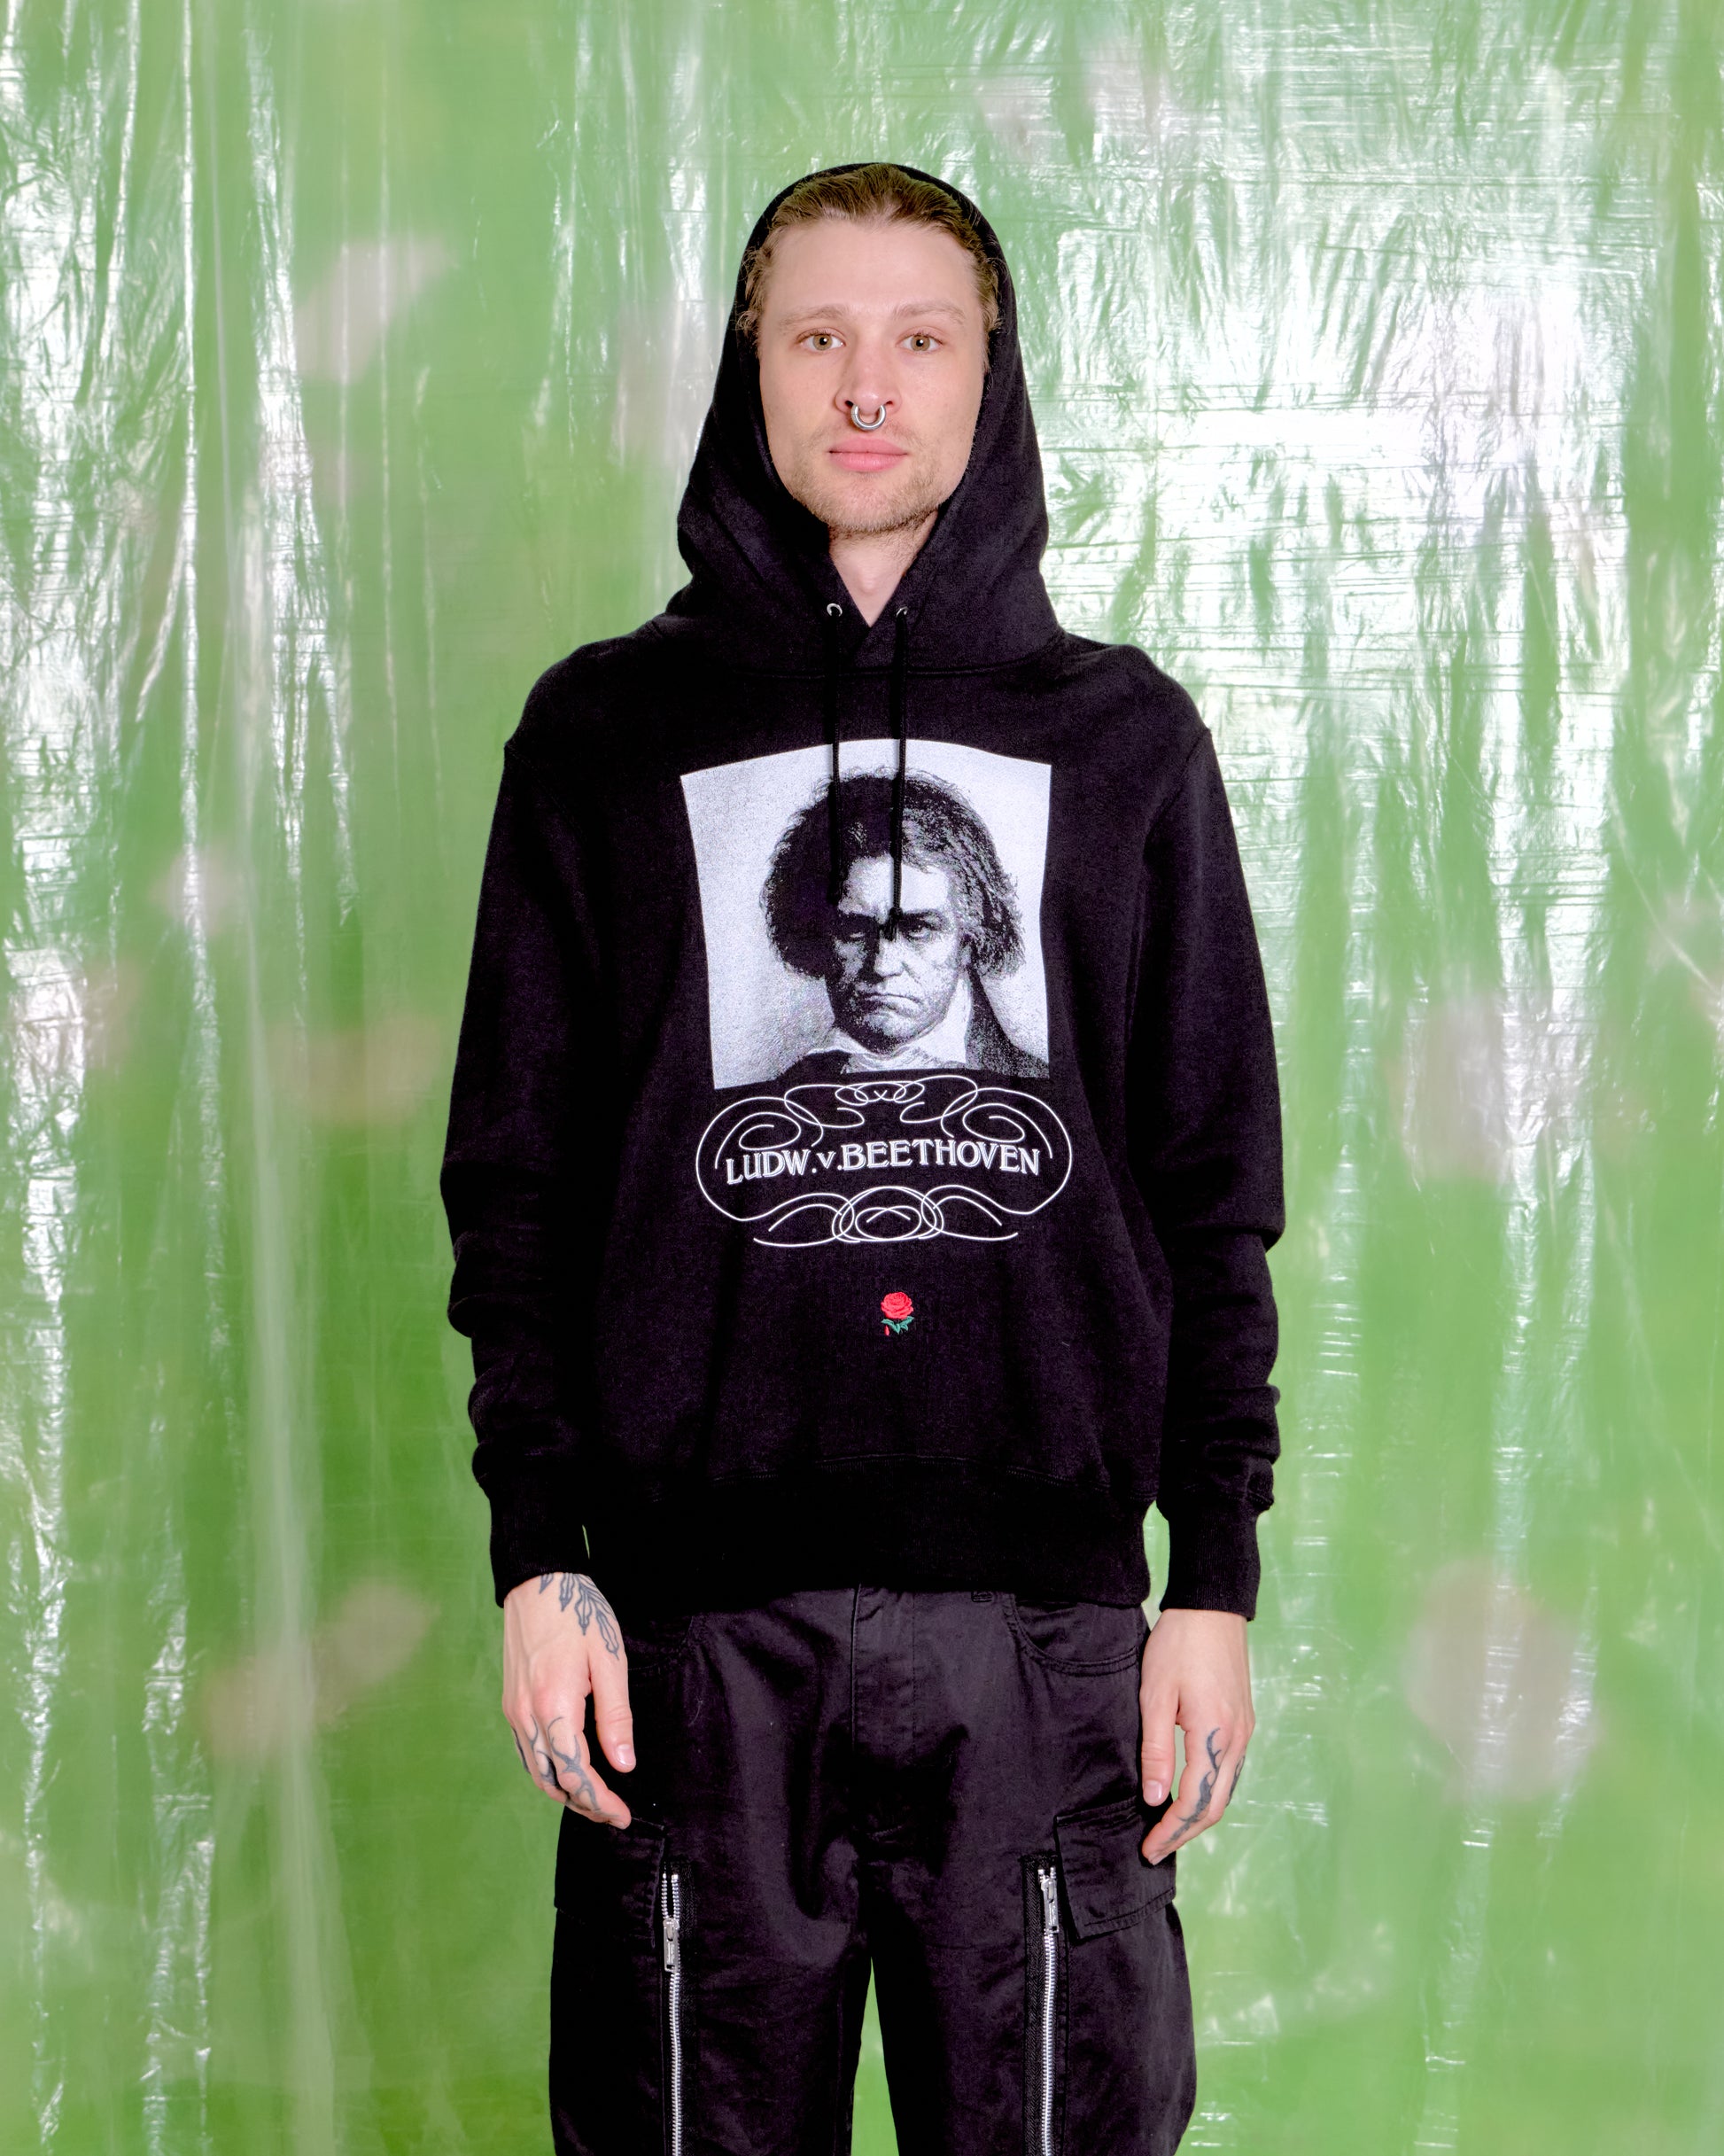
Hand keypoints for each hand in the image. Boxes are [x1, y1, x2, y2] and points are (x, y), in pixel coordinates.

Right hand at [502, 1570, 635, 1827]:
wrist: (538, 1582)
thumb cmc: (579, 1614)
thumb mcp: (610, 1661)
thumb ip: (616, 1716)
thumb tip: (623, 1764)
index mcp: (554, 1706)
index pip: (576, 1774)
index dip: (600, 1801)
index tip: (622, 1815)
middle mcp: (526, 1715)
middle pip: (552, 1781)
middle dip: (583, 1804)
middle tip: (613, 1812)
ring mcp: (514, 1710)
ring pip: (536, 1771)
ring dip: (564, 1791)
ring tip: (595, 1797)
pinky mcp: (510, 1703)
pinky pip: (528, 1751)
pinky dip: (548, 1770)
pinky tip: (569, 1769)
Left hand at [1138, 1607, 1252, 1863]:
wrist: (1211, 1606)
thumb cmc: (1178, 1644)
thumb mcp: (1155, 1694)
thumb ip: (1157, 1749)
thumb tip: (1156, 1799)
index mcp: (1215, 1734)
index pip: (1194, 1802)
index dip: (1170, 1831)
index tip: (1148, 1848)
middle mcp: (1237, 1739)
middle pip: (1216, 1806)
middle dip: (1185, 1833)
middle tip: (1155, 1848)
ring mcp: (1245, 1730)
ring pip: (1226, 1791)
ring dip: (1198, 1815)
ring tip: (1167, 1828)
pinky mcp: (1243, 1721)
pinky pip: (1230, 1771)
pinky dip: (1210, 1793)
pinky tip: (1189, 1794)